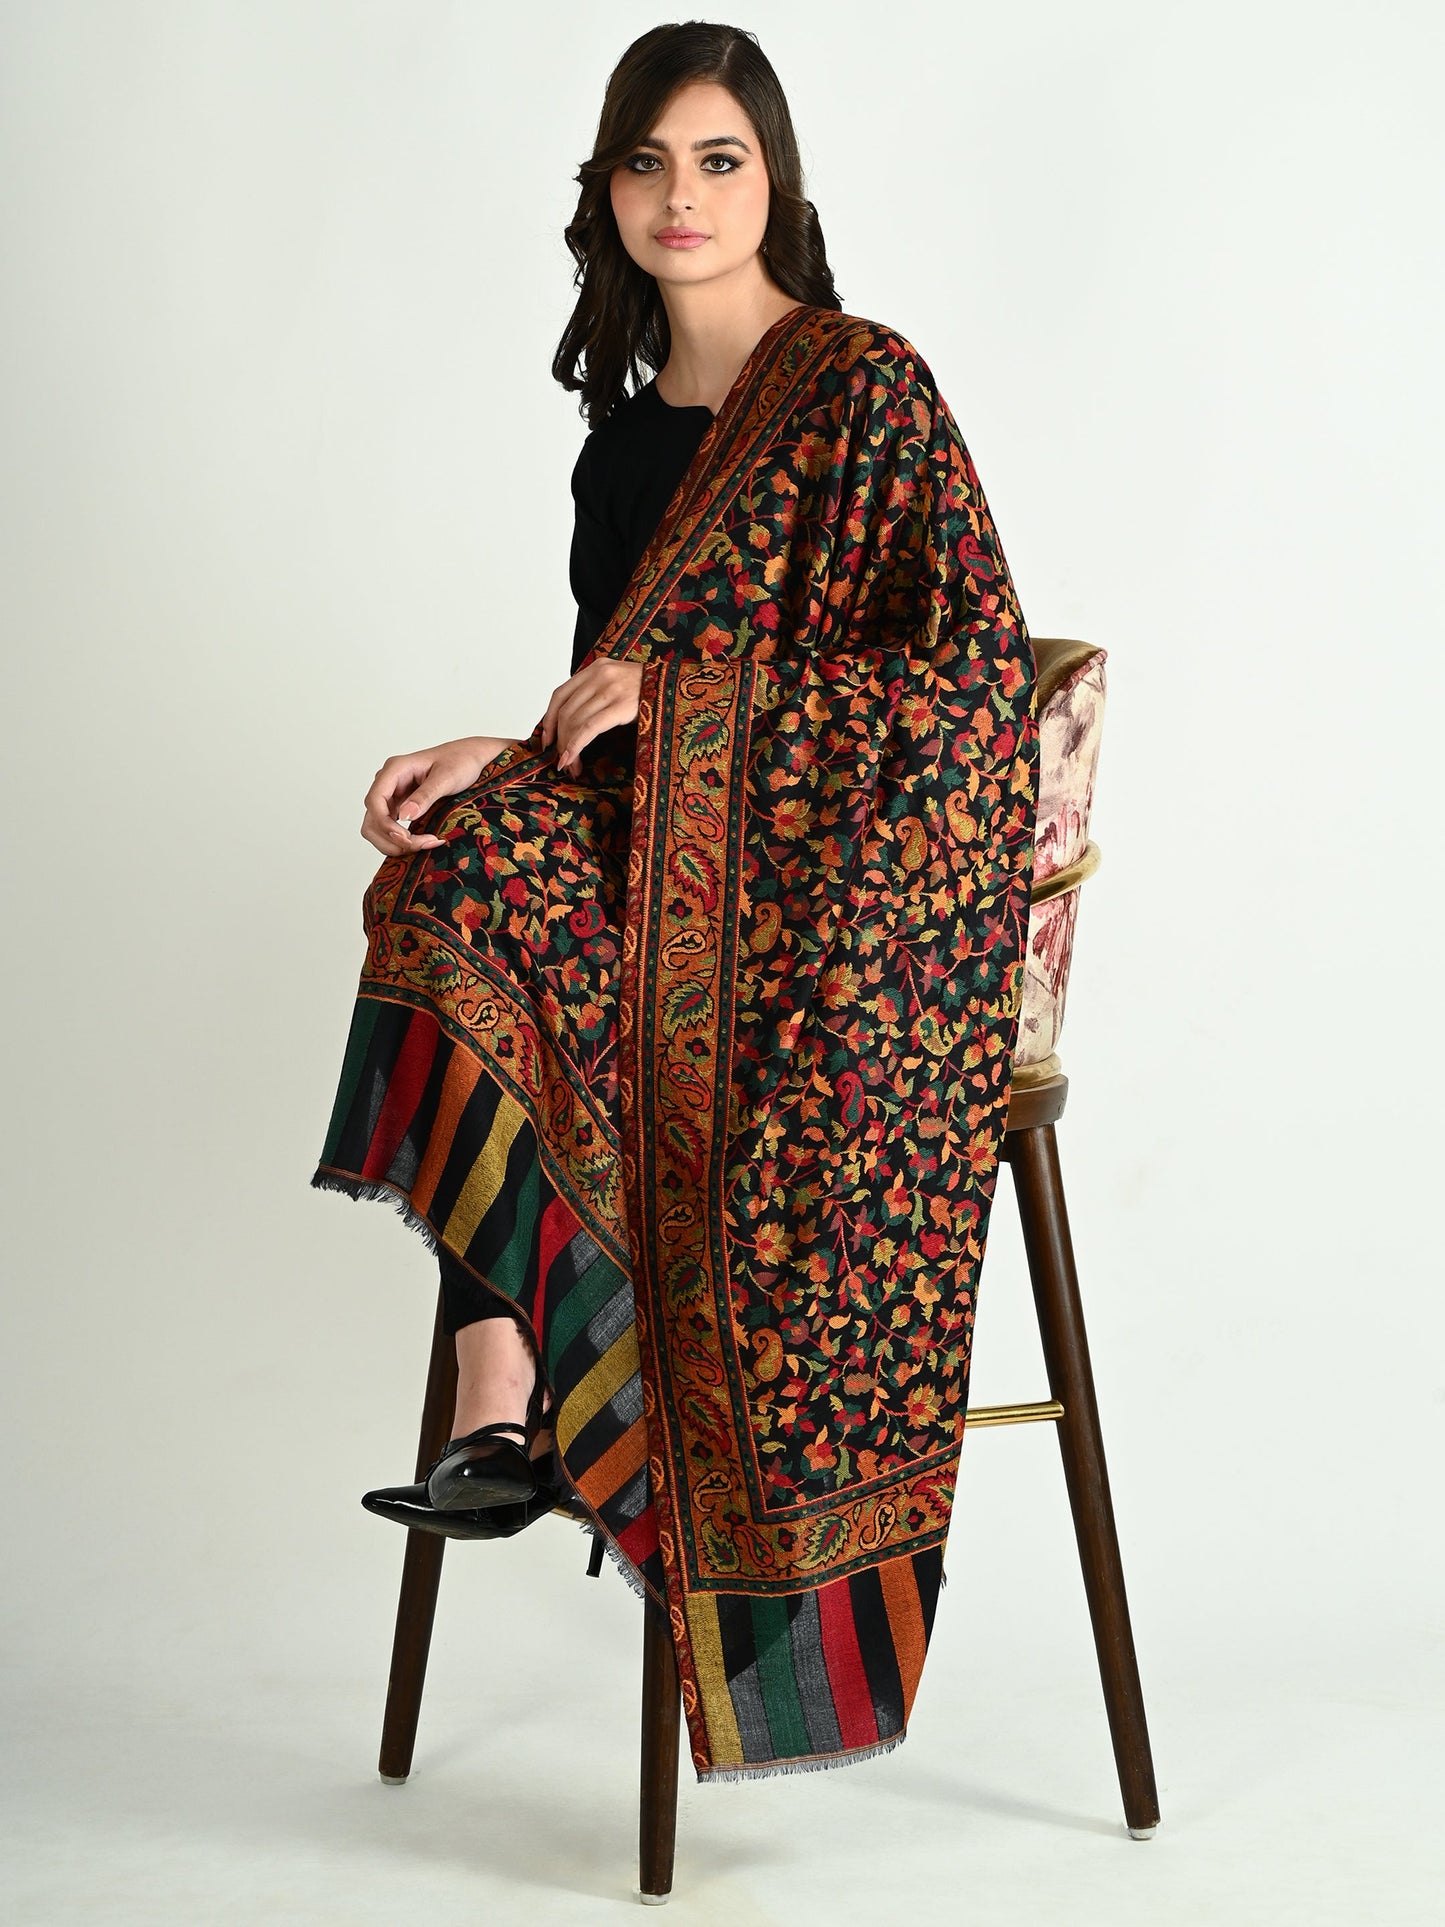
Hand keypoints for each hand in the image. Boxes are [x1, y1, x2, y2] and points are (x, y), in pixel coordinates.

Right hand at [361, 734, 517, 856]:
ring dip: (395, 843)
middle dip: (391, 838)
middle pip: (372, 819)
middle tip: (421, 845)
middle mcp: (389, 782)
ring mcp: (393, 795)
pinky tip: (422, 841)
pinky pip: (391, 828)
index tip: (405, 838)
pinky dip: (402, 840)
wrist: (472, 758)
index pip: (374, 800)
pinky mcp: (401, 806)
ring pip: (378, 827)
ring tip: (425, 844)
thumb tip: (404, 816)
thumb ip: (425, 796)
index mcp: (395, 769)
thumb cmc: (461, 760)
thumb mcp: (447, 777)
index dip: (385, 824)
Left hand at [539, 659, 643, 774]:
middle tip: (561, 761)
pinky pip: (589, 728)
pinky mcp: (622, 705)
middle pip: (566, 710)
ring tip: (570, 766)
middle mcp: (601, 674)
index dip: (549, 719)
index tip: (547, 740)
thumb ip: (599, 694)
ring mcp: (611, 688)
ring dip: (568, 748)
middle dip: (559, 740)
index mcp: (598, 667)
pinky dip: (576, 746)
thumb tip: (574, 723)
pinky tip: (572, 759)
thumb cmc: (654, 693)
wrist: (683, 688)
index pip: (561, 694)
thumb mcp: (622, 684)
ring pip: (575, 721)